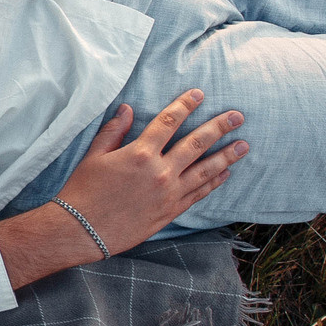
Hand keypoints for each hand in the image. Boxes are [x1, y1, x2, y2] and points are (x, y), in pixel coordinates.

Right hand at [51, 91, 246, 256]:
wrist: (82, 231)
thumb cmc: (83, 191)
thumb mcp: (95, 156)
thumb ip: (113, 131)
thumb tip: (126, 109)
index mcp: (140, 153)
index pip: (169, 121)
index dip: (185, 104)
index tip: (199, 94)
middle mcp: (160, 171)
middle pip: (197, 143)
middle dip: (219, 127)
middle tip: (237, 116)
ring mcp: (169, 193)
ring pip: (206, 169)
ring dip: (227, 156)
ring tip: (244, 145)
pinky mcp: (171, 211)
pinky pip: (199, 193)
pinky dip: (214, 182)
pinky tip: (225, 174)